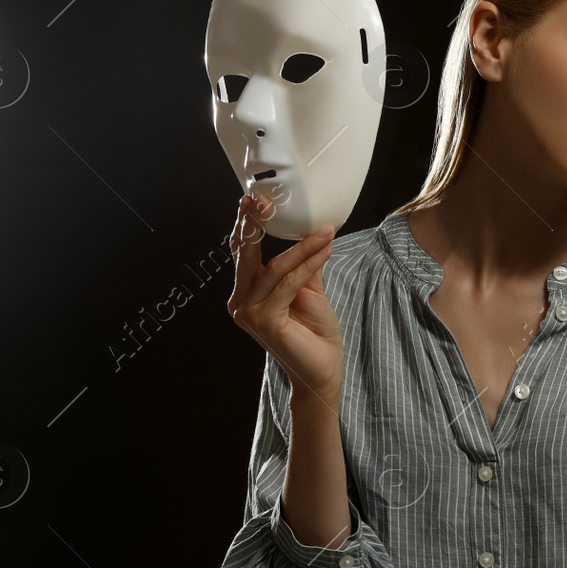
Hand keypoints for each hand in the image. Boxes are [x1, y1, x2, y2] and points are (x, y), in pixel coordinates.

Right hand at [227, 194, 344, 407]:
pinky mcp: (265, 322)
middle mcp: (240, 301)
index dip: (247, 224)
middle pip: (246, 254)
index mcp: (245, 292)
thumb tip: (310, 230)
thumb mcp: (308, 288)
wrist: (323, 370)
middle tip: (267, 200)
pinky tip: (324, 250)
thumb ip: (303, 263)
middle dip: (256, 224)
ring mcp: (248, 313)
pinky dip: (308, 265)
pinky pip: (288, 284)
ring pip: (274, 269)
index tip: (256, 198)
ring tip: (325, 232)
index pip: (243, 252)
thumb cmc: (314, 332)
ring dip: (301, 248)